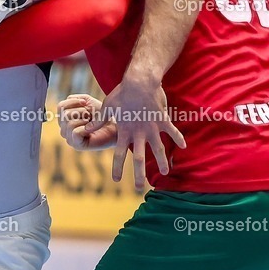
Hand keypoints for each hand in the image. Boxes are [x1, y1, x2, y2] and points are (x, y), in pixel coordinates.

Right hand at [57, 94, 116, 150]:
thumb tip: (66, 107)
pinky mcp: (76, 145)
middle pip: (64, 115)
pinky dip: (85, 128)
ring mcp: (69, 138)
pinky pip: (75, 132)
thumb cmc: (102, 115)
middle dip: (81, 111)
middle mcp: (64, 129)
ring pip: (69, 123)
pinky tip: (91, 129)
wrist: (115, 127)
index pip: (60, 106)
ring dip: (84, 119)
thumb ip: (73, 99)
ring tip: (92, 122)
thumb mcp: (88, 102)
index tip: (86, 102)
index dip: (73, 101)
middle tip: (90, 116)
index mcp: (65, 119)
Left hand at [90, 76, 185, 190]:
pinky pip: (172, 131)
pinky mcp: (162, 120)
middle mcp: (139, 133)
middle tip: (139, 188)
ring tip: (165, 173)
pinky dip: (178, 138)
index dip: (118, 168)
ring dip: (161, 162)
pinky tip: (184, 147)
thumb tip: (84, 130)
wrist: (140, 81)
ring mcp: (152, 128)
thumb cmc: (122, 93)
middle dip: (139, 174)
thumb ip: (98, 121)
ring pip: (158, 149)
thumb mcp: (107, 107)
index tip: (116, 180)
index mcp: (125, 132)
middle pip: (140, 159)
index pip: (119, 154)